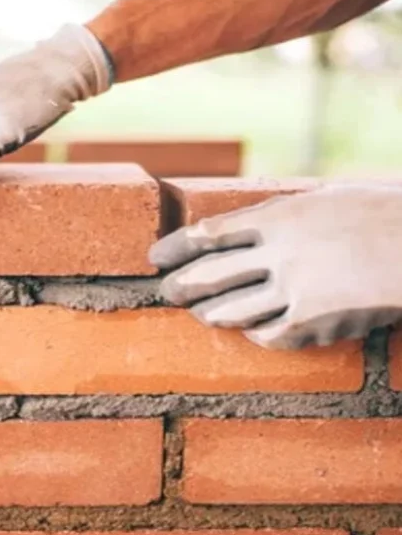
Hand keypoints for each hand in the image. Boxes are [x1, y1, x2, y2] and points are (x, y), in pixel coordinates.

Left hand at [150, 185, 401, 349]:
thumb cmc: (381, 214)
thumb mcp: (325, 199)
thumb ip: (283, 215)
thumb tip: (252, 224)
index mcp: (277, 217)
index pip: (208, 233)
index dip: (176, 247)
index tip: (155, 257)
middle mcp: (277, 253)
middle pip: (209, 274)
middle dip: (180, 286)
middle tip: (164, 292)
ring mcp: (293, 289)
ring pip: (231, 310)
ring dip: (210, 314)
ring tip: (200, 315)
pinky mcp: (313, 322)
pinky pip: (269, 335)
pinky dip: (257, 334)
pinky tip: (253, 333)